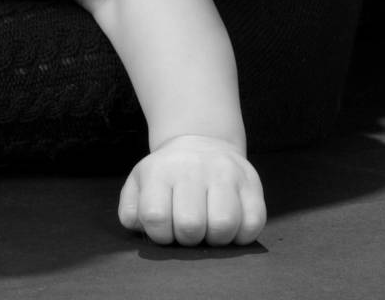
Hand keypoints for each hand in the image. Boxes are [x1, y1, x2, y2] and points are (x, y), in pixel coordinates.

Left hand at [118, 134, 265, 245]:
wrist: (201, 144)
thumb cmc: (167, 175)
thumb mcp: (139, 184)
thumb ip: (131, 210)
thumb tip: (141, 227)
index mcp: (159, 171)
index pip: (155, 216)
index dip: (161, 236)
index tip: (165, 232)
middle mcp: (192, 169)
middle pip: (191, 225)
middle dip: (189, 240)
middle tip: (189, 232)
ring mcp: (225, 174)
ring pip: (224, 225)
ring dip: (216, 240)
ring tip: (210, 230)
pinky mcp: (252, 183)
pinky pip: (253, 223)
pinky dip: (242, 235)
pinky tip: (231, 228)